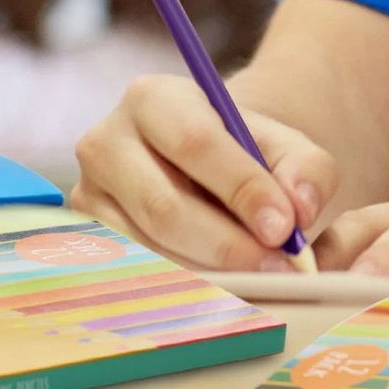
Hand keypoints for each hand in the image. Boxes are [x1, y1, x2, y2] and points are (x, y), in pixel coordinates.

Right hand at [72, 75, 338, 270]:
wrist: (200, 167)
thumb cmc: (243, 153)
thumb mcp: (282, 143)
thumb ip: (306, 168)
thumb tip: (301, 210)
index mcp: (153, 98)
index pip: (196, 144)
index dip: (242, 188)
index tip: (284, 228)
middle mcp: (105, 144)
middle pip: (164, 207)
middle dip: (227, 243)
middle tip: (278, 268)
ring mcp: (86, 198)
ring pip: (148, 251)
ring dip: (208, 272)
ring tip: (258, 279)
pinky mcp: (83, 244)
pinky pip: (132, 277)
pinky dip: (182, 287)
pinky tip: (221, 290)